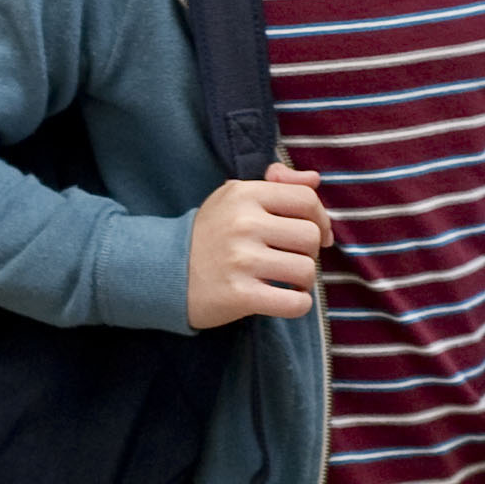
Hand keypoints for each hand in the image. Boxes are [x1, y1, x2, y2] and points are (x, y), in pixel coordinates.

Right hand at [187, 163, 328, 327]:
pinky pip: (295, 303)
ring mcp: (241, 260)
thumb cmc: (209, 234)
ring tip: (287, 281)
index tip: (318, 234)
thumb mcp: (234, 198)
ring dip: (304, 281)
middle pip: (310, 236)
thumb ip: (277, 185)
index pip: (306, 198)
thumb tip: (315, 178)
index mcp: (244, 194)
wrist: (164, 272)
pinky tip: (286, 299)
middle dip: (309, 252)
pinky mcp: (239, 295)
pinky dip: (299, 305)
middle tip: (292, 259)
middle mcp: (243, 223)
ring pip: (306, 270)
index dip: (320, 218)